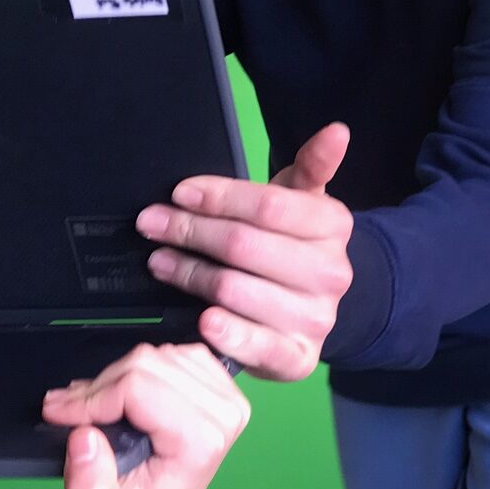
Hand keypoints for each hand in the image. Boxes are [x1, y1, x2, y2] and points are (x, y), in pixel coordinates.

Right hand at [41, 342, 249, 488]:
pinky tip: (123, 392)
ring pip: (160, 354)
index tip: (57, 413)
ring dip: (118, 375)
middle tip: (66, 409)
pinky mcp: (220, 386)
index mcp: (201, 442)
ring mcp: (228, 395)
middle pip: (149, 363)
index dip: (93, 396)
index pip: (139, 387)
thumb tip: (83, 437)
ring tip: (90, 405)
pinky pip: (178, 352)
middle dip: (100, 385)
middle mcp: (224, 412)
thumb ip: (89, 485)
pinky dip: (144, 366)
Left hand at [134, 122, 353, 382]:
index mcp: (333, 225)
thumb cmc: (293, 243)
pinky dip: (228, 334)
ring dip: (188, 274)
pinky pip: (259, 346)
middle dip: (190, 231)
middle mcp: (332, 272)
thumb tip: (338, 130)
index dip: (219, 197)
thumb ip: (313, 166)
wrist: (314, 307)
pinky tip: (203, 320)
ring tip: (159, 262)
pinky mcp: (299, 358)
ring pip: (236, 290)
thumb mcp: (301, 200)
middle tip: (151, 223)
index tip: (179, 192)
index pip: (268, 205)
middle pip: (244, 246)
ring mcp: (317, 318)